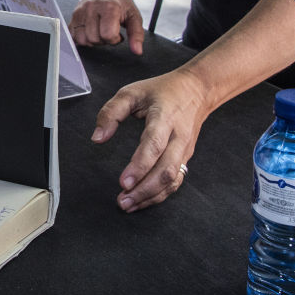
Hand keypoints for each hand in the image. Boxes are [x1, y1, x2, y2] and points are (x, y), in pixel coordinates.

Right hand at [70, 0, 144, 53]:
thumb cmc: (121, 2)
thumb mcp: (134, 16)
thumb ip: (136, 34)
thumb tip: (137, 51)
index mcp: (109, 7)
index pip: (108, 35)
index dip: (115, 39)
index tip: (118, 33)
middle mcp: (92, 8)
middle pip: (94, 39)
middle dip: (104, 40)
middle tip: (109, 31)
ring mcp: (80, 11)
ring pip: (82, 40)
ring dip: (92, 40)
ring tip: (100, 31)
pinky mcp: (73, 15)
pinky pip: (73, 36)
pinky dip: (82, 38)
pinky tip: (91, 31)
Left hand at [91, 69, 210, 211]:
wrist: (197, 90)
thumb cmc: (161, 91)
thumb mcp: (132, 92)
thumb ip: (111, 112)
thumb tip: (97, 138)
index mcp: (164, 117)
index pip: (154, 145)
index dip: (139, 166)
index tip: (123, 182)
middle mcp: (178, 137)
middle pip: (166, 169)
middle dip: (144, 189)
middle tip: (122, 201)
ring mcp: (185, 149)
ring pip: (172, 179)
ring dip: (151, 196)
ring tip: (129, 205)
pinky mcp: (186, 158)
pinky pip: (176, 180)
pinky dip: (160, 194)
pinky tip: (143, 200)